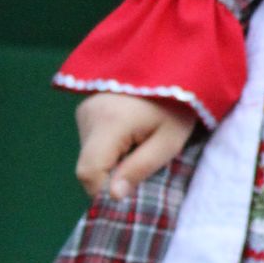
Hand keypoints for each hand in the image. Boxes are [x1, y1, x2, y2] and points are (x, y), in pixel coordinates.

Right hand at [74, 90, 196, 199]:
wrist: (175, 65)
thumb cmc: (178, 106)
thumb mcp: (168, 142)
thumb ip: (140, 169)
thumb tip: (113, 196)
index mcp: (108, 123)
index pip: (88, 173)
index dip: (103, 192)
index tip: (128, 194)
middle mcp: (89, 115)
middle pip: (88, 165)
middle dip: (110, 177)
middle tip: (140, 168)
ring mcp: (85, 109)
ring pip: (88, 155)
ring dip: (110, 162)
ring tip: (139, 146)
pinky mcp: (86, 108)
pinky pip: (91, 142)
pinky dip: (108, 149)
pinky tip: (130, 137)